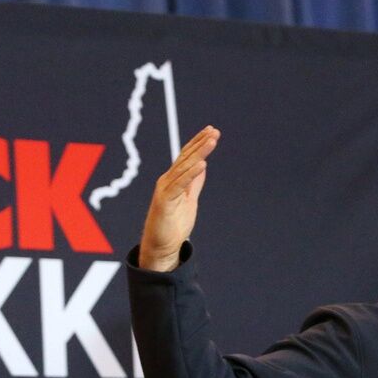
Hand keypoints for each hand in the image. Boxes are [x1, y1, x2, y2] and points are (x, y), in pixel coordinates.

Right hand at [138, 126, 220, 270]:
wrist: (162, 247)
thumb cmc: (173, 226)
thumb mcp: (189, 200)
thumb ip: (194, 184)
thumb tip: (202, 167)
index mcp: (174, 180)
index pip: (187, 157)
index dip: (198, 143)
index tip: (212, 131)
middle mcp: (167, 180)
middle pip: (186, 158)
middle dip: (200, 143)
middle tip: (214, 131)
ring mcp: (165, 190)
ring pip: (184, 167)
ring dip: (199, 153)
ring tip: (212, 141)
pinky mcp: (165, 201)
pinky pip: (179, 184)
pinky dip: (191, 174)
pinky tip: (202, 164)